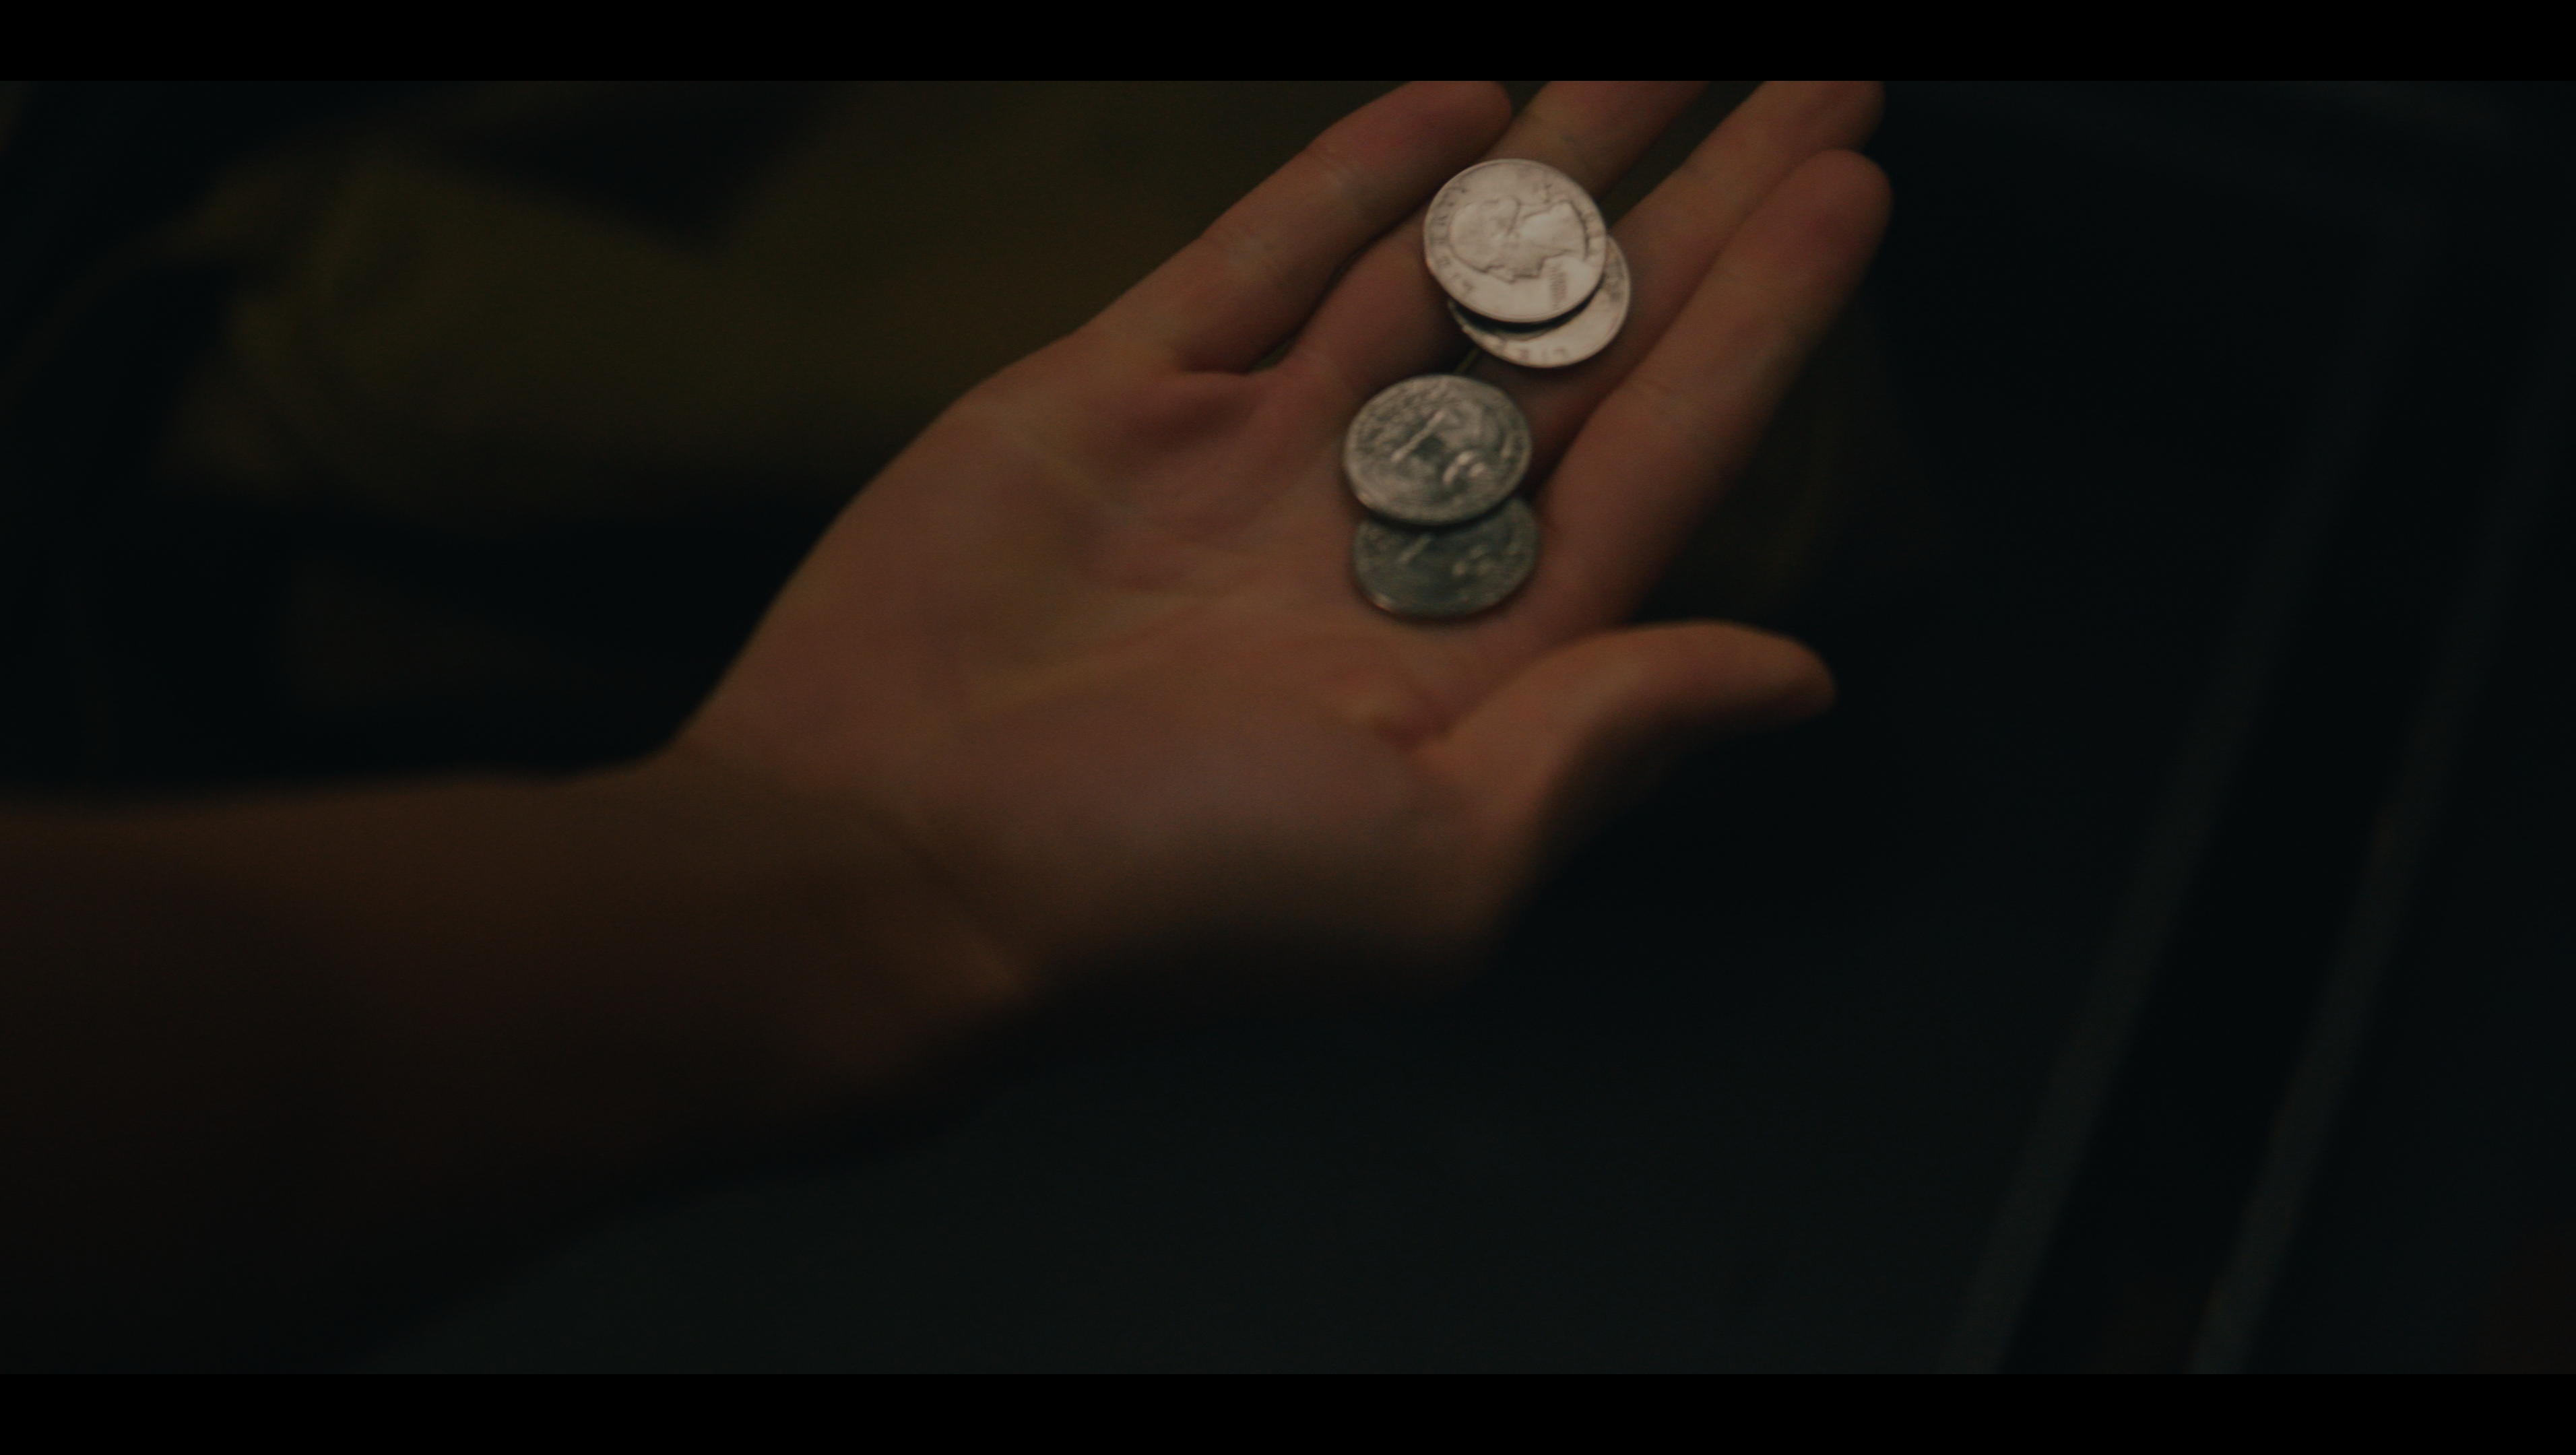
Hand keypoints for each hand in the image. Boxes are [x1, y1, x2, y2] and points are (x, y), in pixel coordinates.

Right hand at [676, 81, 1889, 1038]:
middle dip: (1707, 206)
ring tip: (1669, 47)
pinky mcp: (1118, 397)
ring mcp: (1248, 458)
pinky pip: (1262, 255)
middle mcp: (1380, 541)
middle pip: (1586, 340)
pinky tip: (1467, 100)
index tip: (1856, 192)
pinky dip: (1359, 174)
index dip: (1769, 321)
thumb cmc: (1163, 901)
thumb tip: (1801, 680)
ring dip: (1561, 159)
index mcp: (1473, 653)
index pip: (1663, 453)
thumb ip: (1615, 738)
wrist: (881, 862)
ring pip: (1441, 270)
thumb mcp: (1438, 863)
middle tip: (1827, 75)